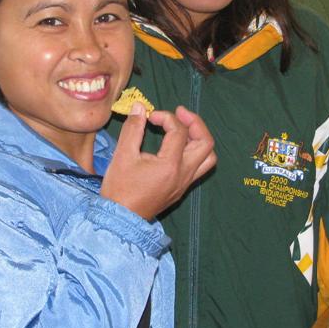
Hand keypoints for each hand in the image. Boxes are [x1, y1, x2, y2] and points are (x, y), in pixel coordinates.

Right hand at [102, 103, 216, 219]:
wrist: (121, 220)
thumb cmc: (119, 189)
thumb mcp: (122, 155)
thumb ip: (133, 128)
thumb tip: (140, 107)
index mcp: (170, 165)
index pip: (179, 131)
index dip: (166, 117)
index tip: (150, 117)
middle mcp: (184, 174)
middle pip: (205, 142)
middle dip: (195, 123)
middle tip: (179, 113)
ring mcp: (185, 183)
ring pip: (208, 157)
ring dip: (199, 138)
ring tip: (183, 129)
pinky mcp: (182, 188)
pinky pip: (200, 167)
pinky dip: (195, 152)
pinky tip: (179, 147)